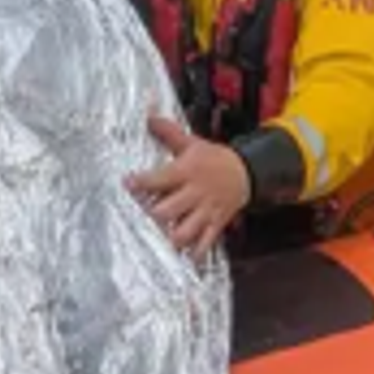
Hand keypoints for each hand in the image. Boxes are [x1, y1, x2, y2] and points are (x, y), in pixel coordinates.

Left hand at [127, 113, 250, 256]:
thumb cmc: (213, 158)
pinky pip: (206, 242)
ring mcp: (205, 210)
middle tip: (140, 217)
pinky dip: (195, 252)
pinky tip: (184, 258)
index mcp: (186, 172)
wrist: (246, 172)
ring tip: (159, 239)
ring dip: (171, 237)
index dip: (141, 182)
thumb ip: (168, 132)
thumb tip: (149, 116)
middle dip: (153, 215)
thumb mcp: (192, 143)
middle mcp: (194, 193)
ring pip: (186, 230)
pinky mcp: (215, 223)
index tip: (127, 184)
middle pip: (169, 210)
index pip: (159, 178)